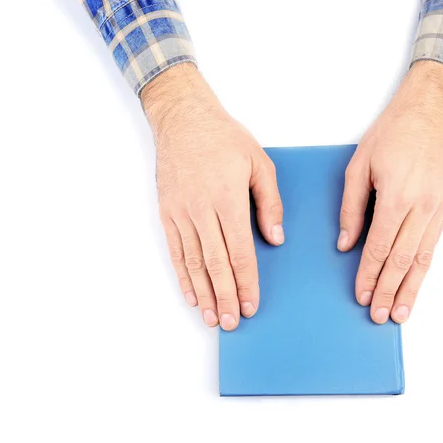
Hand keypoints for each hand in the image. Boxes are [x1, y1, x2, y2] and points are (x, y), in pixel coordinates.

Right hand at [142, 64, 283, 330]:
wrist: (183, 119)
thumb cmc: (224, 138)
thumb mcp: (259, 163)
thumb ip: (269, 203)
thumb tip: (275, 239)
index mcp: (228, 198)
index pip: (240, 251)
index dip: (247, 281)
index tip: (252, 304)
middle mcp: (202, 210)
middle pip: (216, 263)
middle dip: (226, 296)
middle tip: (233, 322)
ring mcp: (181, 213)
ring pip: (194, 262)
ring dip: (204, 293)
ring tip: (213, 317)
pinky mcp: (167, 212)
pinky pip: (175, 250)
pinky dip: (183, 275)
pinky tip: (192, 293)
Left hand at [338, 61, 442, 324]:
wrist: (432, 111)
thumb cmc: (393, 133)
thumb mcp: (360, 165)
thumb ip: (352, 208)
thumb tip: (346, 243)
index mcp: (397, 197)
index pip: (379, 248)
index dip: (368, 274)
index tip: (360, 294)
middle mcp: (422, 208)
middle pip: (402, 261)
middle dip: (387, 290)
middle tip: (378, 315)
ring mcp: (439, 209)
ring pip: (423, 260)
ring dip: (410, 289)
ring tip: (400, 313)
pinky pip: (434, 246)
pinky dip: (425, 270)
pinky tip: (417, 284)